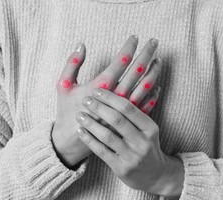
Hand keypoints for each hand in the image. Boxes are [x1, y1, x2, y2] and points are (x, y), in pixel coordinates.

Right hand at [52, 35, 158, 168]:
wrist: (73, 139)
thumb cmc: (67, 110)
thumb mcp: (63, 85)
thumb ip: (72, 64)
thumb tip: (82, 45)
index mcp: (100, 86)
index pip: (120, 62)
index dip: (129, 47)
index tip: (135, 37)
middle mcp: (116, 97)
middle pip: (136, 71)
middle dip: (146, 54)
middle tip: (154, 42)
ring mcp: (124, 110)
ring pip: (145, 87)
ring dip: (153, 72)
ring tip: (158, 60)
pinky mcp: (128, 121)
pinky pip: (146, 105)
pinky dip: (153, 94)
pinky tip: (156, 85)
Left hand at [75, 88, 184, 198]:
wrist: (155, 175)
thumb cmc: (147, 146)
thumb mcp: (149, 129)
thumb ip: (138, 112)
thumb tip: (131, 84)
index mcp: (150, 128)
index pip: (129, 109)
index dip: (111, 98)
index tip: (96, 90)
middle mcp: (143, 142)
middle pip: (118, 120)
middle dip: (99, 108)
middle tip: (85, 100)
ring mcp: (132, 157)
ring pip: (108, 136)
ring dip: (91, 124)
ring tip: (79, 115)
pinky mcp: (121, 168)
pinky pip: (102, 151)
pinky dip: (90, 140)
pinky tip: (81, 131)